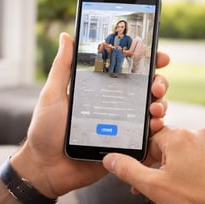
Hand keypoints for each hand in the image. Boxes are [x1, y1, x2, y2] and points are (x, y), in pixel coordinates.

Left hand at [10, 32, 169, 198]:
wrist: (44, 168)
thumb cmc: (44, 131)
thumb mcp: (52, 95)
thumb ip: (62, 67)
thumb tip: (66, 36)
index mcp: (99, 91)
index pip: (128, 71)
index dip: (147, 60)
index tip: (158, 55)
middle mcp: (114, 106)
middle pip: (146, 89)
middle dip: (158, 82)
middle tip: (156, 85)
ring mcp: (120, 127)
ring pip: (151, 111)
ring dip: (160, 104)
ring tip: (155, 106)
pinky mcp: (123, 147)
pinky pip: (146, 137)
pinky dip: (155, 129)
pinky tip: (154, 124)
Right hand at [103, 127, 204, 203]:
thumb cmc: (196, 201)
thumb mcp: (152, 186)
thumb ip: (127, 170)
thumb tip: (110, 159)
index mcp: (178, 138)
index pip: (148, 141)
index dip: (139, 161)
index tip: (138, 178)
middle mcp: (197, 136)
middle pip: (163, 149)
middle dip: (154, 170)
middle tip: (149, 191)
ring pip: (179, 157)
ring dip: (168, 176)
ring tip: (168, 197)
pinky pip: (194, 162)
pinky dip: (185, 176)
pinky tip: (183, 194)